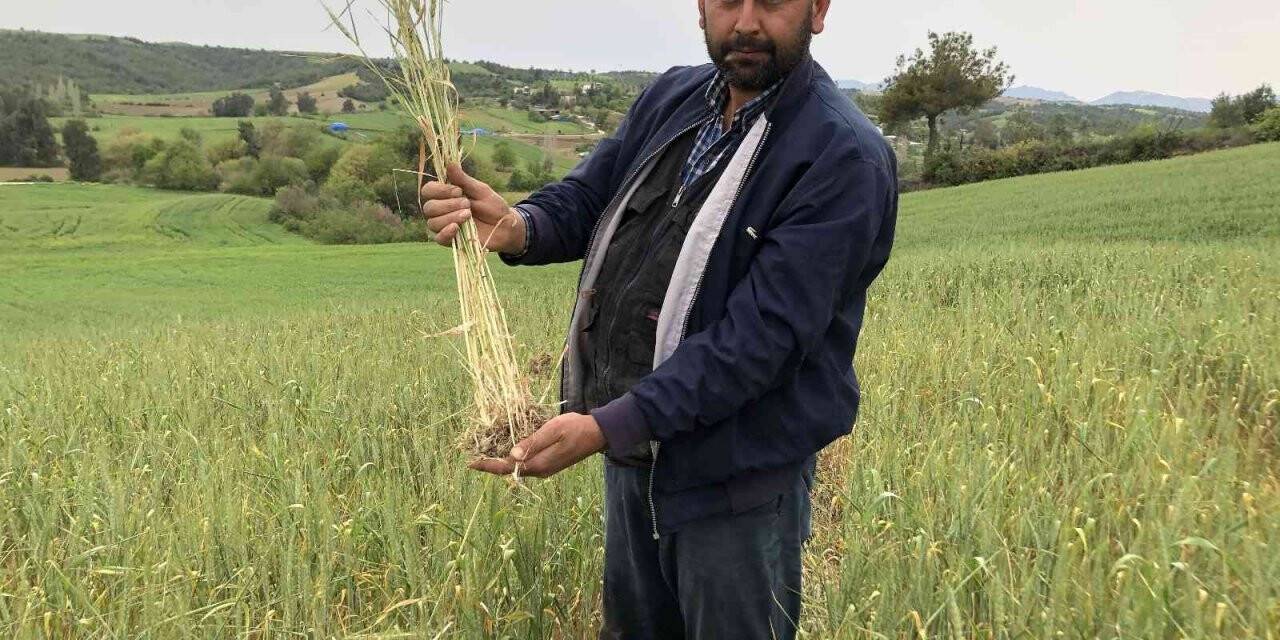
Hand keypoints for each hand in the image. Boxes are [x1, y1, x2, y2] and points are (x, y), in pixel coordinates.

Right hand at [421, 163, 525, 253]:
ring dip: (451, 217)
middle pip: (429, 207)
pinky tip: (456, 228)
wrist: (505, 227)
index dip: (440, 190)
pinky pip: (437, 238)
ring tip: (468, 216)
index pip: (428, 190)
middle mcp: (441, 210)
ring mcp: (444, 226)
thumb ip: (463, 180)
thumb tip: (450, 163)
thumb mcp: (480, 191)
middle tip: (468, 204)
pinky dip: (445, 233)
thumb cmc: (493, 206)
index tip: (458, 191)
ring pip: (433, 222)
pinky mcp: (450, 240)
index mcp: (446, 195)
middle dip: (448, 205)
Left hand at [470, 413, 606, 478]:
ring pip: (517, 466)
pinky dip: (514, 456)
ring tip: (487, 449)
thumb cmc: (576, 429)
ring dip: (502, 460)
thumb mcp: (553, 431)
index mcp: (539, 464)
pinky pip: (526, 462)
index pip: (507, 468)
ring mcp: (545, 468)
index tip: (471, 463)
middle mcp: (540, 470)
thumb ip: (532, 443)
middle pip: (510, 469)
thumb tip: (511, 455)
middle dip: (491, 463)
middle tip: (475, 453)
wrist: (598, 434)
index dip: (487, 465)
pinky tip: (509, 446)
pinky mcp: (549, 463)